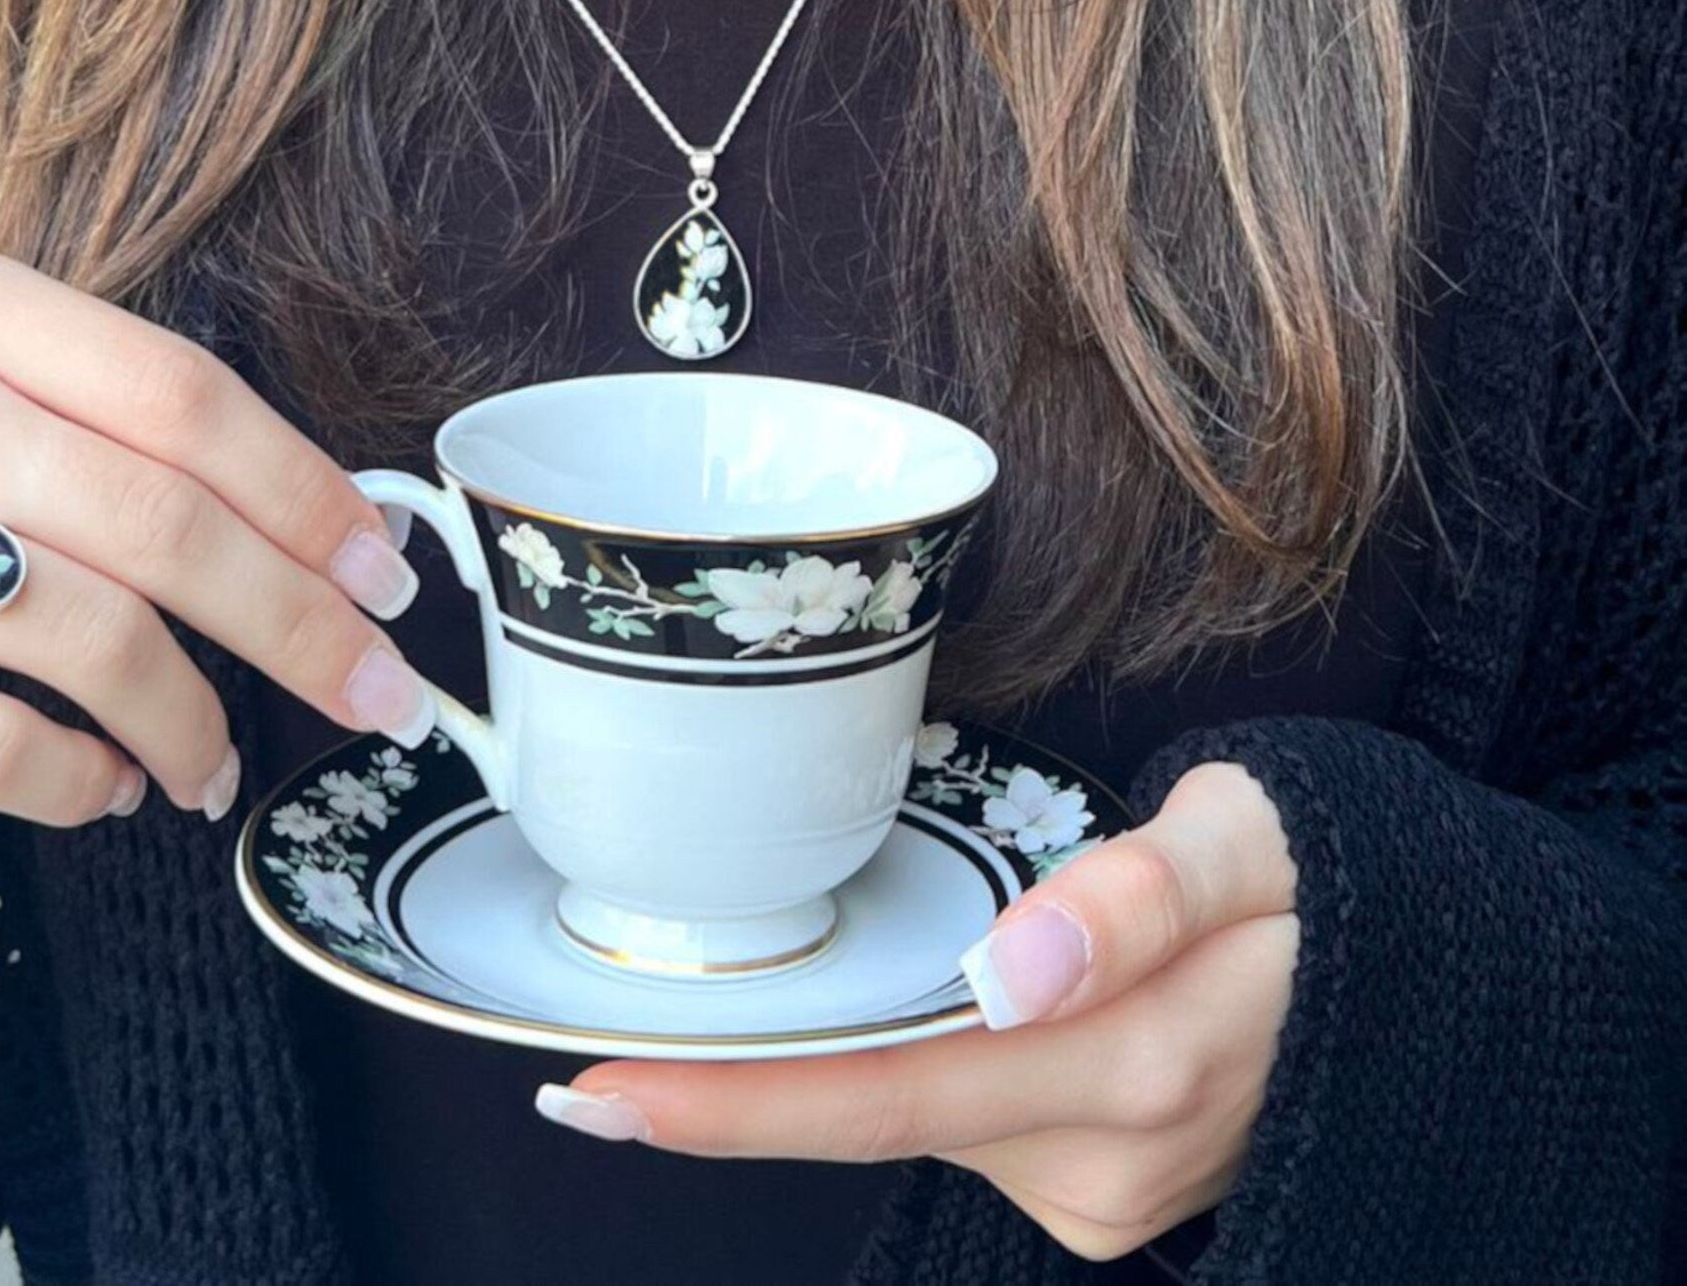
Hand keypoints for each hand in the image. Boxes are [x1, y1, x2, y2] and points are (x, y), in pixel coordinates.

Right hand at [0, 233, 433, 825]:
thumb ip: (96, 419)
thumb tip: (312, 526)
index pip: (181, 393)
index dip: (307, 490)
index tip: (386, 569)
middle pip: (161, 518)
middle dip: (298, 621)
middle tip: (378, 694)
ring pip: (90, 635)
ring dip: (191, 720)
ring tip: (215, 765)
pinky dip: (78, 783)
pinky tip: (109, 787)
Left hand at [534, 760, 1297, 1262]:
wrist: (1435, 987)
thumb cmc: (1323, 878)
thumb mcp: (1252, 837)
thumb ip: (1139, 895)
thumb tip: (1012, 969)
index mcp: (1129, 1065)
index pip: (885, 1095)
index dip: (735, 1103)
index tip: (598, 1094)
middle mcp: (1103, 1159)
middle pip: (875, 1118)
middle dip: (736, 1095)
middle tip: (595, 1059)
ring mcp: (1107, 1192)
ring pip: (921, 1117)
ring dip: (839, 1063)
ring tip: (765, 993)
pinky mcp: (1105, 1190)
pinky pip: (969, 1123)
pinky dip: (913, 1068)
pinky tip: (902, 1007)